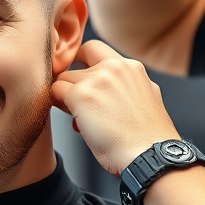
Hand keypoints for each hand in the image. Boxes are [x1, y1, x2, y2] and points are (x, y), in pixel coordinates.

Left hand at [52, 40, 178, 174]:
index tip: (83, 80)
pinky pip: (55, 92)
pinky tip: (77, 123)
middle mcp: (114, 67)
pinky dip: (60, 107)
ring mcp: (96, 79)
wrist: (148, 155)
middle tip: (82, 104)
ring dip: (68, 98)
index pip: (95, 49)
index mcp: (132, 67)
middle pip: (76, 65)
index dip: (84, 64)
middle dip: (75, 83)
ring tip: (83, 119)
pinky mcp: (81, 95)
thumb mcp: (148, 98)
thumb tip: (110, 91)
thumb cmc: (147, 138)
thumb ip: (128, 85)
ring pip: (64, 79)